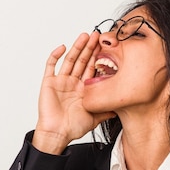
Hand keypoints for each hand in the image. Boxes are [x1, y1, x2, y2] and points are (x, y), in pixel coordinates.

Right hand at [34, 31, 115, 153]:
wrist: (58, 134)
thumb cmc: (73, 127)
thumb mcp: (95, 117)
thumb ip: (107, 111)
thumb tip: (120, 109)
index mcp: (83, 89)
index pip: (92, 68)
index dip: (98, 57)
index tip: (106, 47)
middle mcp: (73, 82)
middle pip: (82, 61)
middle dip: (89, 48)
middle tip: (97, 35)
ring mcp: (61, 81)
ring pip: (70, 60)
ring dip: (77, 47)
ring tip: (85, 36)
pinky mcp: (49, 82)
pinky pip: (51, 65)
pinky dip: (55, 55)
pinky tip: (63, 47)